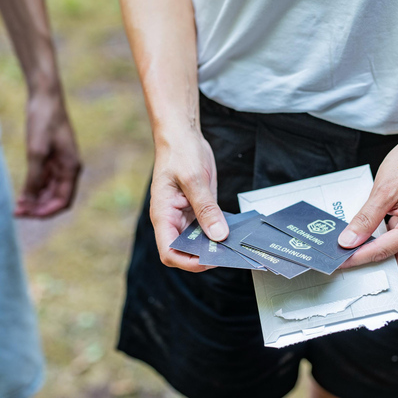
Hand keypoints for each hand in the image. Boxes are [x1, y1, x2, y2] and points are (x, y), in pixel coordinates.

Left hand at [15, 90, 82, 217]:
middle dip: (38, 208)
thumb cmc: (44, 121)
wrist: (44, 96)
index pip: (63, 201)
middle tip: (17, 212)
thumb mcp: (36, 151)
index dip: (47, 211)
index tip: (29, 215)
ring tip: (16, 206)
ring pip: (49, 191)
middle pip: (56, 198)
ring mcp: (59, 164)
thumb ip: (33, 178)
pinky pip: (43, 180)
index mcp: (71, 168)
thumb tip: (28, 201)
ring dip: (35, 200)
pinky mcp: (50, 157)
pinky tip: (21, 194)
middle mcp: (68, 169)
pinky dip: (33, 189)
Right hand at [150, 129, 227, 271]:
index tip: (208, 259)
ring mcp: (185, 217)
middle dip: (205, 256)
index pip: (169, 251)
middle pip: (185, 251)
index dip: (188, 261)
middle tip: (228, 252)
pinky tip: (234, 230)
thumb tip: (218, 235)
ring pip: (198, 242)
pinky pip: (208, 228)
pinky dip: (220, 232)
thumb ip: (206, 209)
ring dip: (214, 245)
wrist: (182, 136)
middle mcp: (172, 220)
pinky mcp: (198, 210)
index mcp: (163, 215)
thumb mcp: (194, 179)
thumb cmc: (179, 152)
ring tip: (234, 244)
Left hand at [338, 113, 397, 273]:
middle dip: (369, 266)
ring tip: (351, 254)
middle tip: (343, 263)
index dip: (357, 258)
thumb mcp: (383, 190)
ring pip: (397, 258)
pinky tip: (366, 242)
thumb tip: (348, 241)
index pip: (382, 251)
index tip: (338, 262)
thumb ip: (365, 219)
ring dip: (376, 257)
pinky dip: (383, 247)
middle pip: (394, 264)